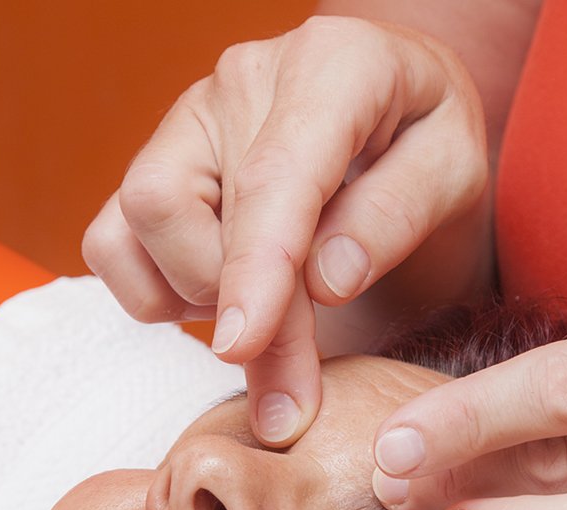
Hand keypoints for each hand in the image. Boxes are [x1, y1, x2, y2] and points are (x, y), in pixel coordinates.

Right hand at [82, 15, 487, 444]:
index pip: (273, 176)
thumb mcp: (455, 175)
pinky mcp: (155, 165)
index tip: (242, 345)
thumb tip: (324, 281)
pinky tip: (223, 293)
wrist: (397, 122)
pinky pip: (112, 244)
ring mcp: (187, 121)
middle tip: (296, 387)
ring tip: (271, 305)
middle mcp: (244, 81)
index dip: (254, 269)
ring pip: (138, 225)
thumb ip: (397, 218)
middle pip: (189, 209)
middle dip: (241, 317)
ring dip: (197, 297)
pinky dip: (156, 294)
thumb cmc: (426, 150)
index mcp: (332, 65)